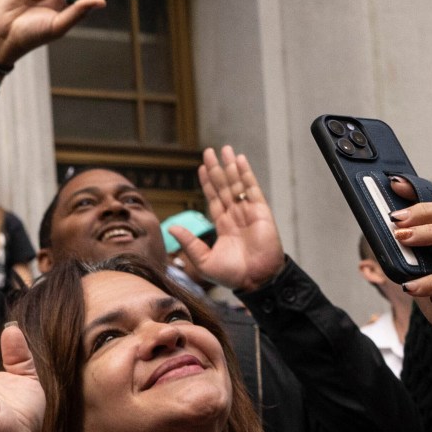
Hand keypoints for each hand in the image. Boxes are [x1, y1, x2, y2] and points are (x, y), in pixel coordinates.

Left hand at [175, 145, 283, 291]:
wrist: (256, 281)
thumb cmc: (232, 275)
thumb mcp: (204, 260)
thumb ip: (189, 242)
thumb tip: (171, 227)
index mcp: (223, 226)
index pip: (214, 198)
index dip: (207, 183)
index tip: (201, 167)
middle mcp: (235, 216)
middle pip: (224, 186)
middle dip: (216, 168)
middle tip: (209, 151)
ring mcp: (248, 212)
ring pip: (237, 184)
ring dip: (230, 166)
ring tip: (224, 149)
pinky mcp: (261, 212)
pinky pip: (252, 189)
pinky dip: (246, 174)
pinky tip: (240, 160)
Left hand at [389, 192, 431, 362]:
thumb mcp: (423, 273)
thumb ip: (411, 255)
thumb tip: (383, 236)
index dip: (422, 193)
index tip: (395, 185)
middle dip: (424, 211)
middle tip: (395, 219)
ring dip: (430, 233)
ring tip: (402, 239)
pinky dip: (431, 280)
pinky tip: (411, 286)